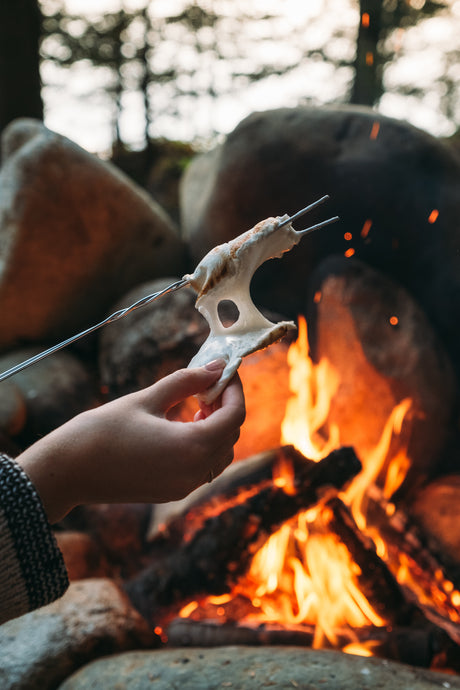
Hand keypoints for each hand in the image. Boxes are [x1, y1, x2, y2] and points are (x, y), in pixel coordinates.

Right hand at [17, 361, 244, 522]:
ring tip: (196, 406)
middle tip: (208, 384)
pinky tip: (182, 427)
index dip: (234, 390)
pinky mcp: (171, 493)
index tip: (224, 371)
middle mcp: (194, 472)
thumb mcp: (148, 398)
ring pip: (220, 455)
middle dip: (226, 407)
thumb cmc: (103, 430)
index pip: (235, 415)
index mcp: (192, 446)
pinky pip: (202, 468)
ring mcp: (184, 487)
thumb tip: (217, 366)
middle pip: (231, 436)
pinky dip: (203, 446)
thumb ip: (187, 382)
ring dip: (216, 429)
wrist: (67, 471)